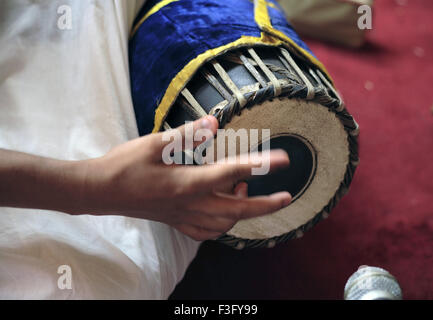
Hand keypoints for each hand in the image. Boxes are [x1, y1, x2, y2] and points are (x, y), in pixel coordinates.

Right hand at [84, 116, 291, 240]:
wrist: (99, 191)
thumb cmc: (124, 165)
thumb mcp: (154, 143)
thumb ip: (188, 135)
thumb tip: (215, 123)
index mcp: (187, 182)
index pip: (232, 172)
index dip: (261, 165)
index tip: (283, 160)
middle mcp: (189, 204)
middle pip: (237, 210)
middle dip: (266, 205)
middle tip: (286, 197)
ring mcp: (182, 216)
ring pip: (224, 224)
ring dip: (242, 212)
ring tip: (245, 191)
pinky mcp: (174, 221)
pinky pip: (205, 232)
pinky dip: (221, 225)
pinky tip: (222, 213)